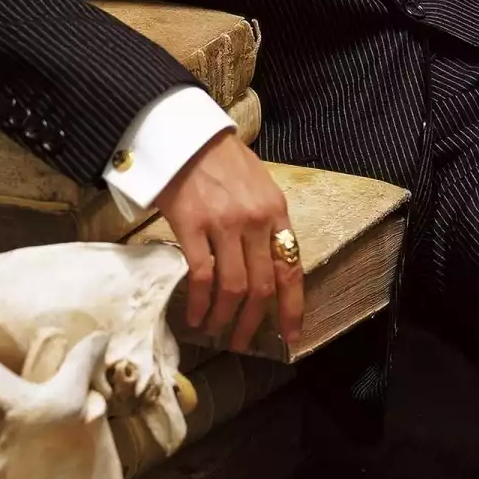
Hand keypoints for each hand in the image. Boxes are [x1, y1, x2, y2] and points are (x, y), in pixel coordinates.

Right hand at [154, 131, 302, 352]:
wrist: (186, 136)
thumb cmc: (223, 160)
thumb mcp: (259, 187)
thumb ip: (267, 222)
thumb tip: (268, 261)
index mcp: (277, 212)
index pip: (291, 268)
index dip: (292, 306)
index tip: (291, 335)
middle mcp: (256, 221)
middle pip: (263, 285)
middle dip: (255, 322)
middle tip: (244, 343)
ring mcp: (224, 224)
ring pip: (234, 287)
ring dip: (227, 318)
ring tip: (217, 333)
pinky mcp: (192, 226)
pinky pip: (202, 276)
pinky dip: (201, 303)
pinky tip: (196, 317)